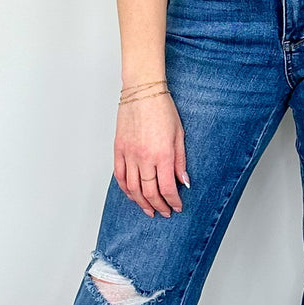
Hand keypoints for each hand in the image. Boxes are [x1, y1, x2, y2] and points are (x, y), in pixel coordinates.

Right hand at [115, 92, 188, 217]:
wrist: (143, 91)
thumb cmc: (163, 109)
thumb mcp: (179, 135)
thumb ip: (180, 161)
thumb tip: (184, 182)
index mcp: (163, 154)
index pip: (167, 188)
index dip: (173, 201)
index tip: (177, 207)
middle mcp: (144, 157)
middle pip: (149, 192)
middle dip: (158, 206)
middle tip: (164, 212)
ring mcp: (129, 154)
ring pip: (133, 188)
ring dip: (141, 203)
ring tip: (149, 210)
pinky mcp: (119, 149)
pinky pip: (120, 176)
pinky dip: (125, 189)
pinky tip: (132, 195)